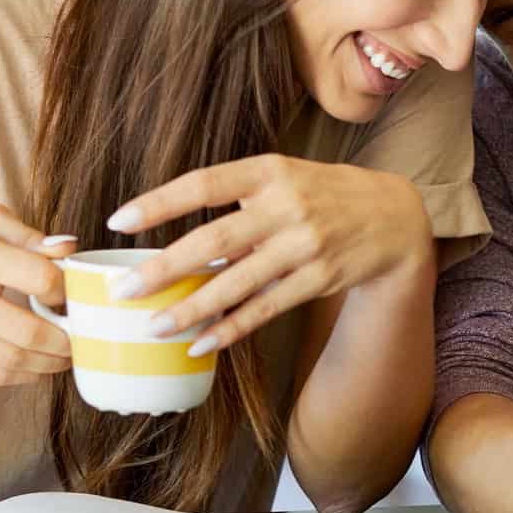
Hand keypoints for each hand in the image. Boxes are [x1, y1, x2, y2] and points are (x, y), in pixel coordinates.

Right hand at [0, 204, 75, 385]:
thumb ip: (27, 233)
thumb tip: (70, 247)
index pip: (39, 277)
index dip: (65, 289)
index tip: (70, 294)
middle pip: (29, 331)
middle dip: (67, 340)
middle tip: (83, 337)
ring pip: (14, 359)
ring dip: (51, 363)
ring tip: (68, 355)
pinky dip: (25, 375)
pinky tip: (39, 365)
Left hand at [104, 155, 431, 354]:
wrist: (395, 217)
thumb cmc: (324, 193)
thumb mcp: (284, 176)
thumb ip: (238, 198)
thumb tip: (178, 238)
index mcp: (270, 170)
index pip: (204, 184)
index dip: (159, 203)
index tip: (118, 221)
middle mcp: (287, 206)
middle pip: (215, 240)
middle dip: (164, 268)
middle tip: (124, 290)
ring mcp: (305, 245)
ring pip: (237, 283)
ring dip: (191, 308)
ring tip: (154, 326)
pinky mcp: (319, 278)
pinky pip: (265, 308)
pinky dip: (231, 328)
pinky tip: (200, 342)